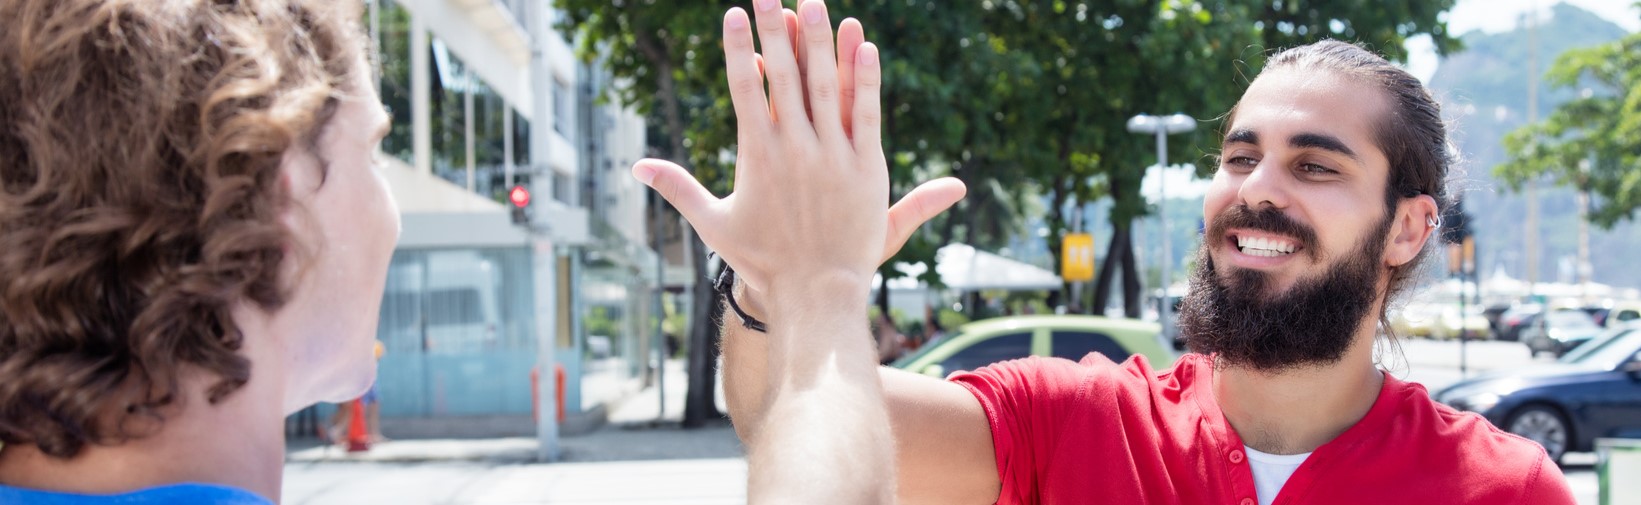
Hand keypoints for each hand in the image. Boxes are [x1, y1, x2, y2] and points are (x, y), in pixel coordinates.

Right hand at [631, 0, 964, 296]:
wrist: (816, 294)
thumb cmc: (763, 262)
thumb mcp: (714, 224)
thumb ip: (678, 188)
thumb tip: (637, 166)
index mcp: (757, 155)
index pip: (746, 87)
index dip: (740, 48)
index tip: (734, 14)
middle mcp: (795, 148)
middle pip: (786, 75)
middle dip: (775, 28)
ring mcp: (833, 155)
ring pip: (828, 85)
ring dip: (821, 40)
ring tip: (814, 3)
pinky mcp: (866, 168)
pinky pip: (868, 113)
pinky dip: (866, 78)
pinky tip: (864, 45)